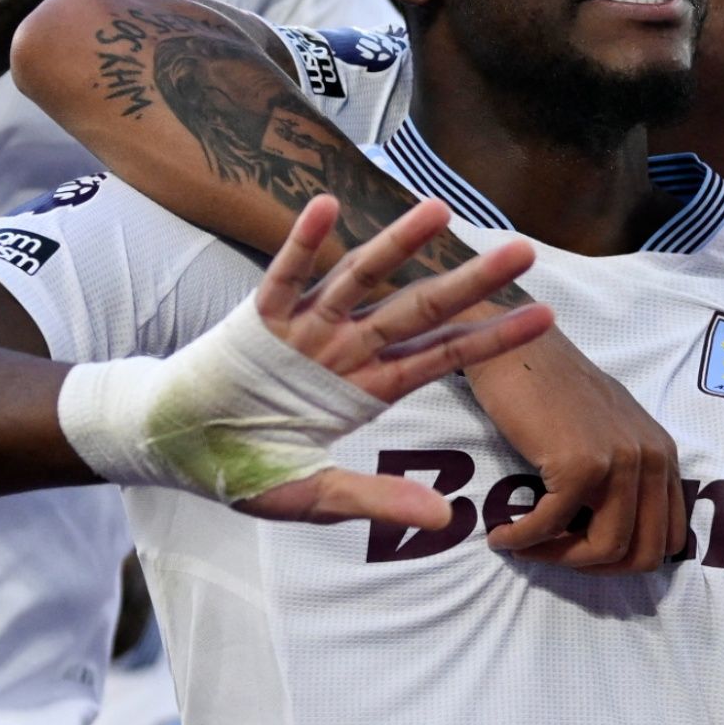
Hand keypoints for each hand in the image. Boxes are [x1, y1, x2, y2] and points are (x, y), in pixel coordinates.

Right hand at [234, 195, 555, 526]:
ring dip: (398, 245)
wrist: (178, 445)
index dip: (493, 338)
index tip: (545, 316)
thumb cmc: (246, 466)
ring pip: (359, 279)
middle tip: (523, 249)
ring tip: (440, 209)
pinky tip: (327, 206)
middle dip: (469, 282)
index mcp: (366, 389)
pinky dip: (302, 243)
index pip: (443, 357)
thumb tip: (445, 518)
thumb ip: (378, 499)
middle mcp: (344, 349)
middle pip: (417, 309)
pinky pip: (283, 275)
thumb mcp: (317, 495)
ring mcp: (303, 330)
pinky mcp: (257, 319)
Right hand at [465, 330, 689, 572]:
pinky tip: (502, 534)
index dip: (626, 559)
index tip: (583, 553)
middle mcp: (652, 457)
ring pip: (603, 549)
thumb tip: (617, 537)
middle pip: (643, 554)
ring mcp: (620, 461)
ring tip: (524, 545)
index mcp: (663, 452)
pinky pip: (552, 527)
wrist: (514, 345)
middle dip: (594, 568)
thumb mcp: (607, 429)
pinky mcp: (581, 464)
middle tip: (553, 555)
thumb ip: (624, 473)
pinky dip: (523, 540)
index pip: (670, 537)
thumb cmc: (550, 388)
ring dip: (557, 558)